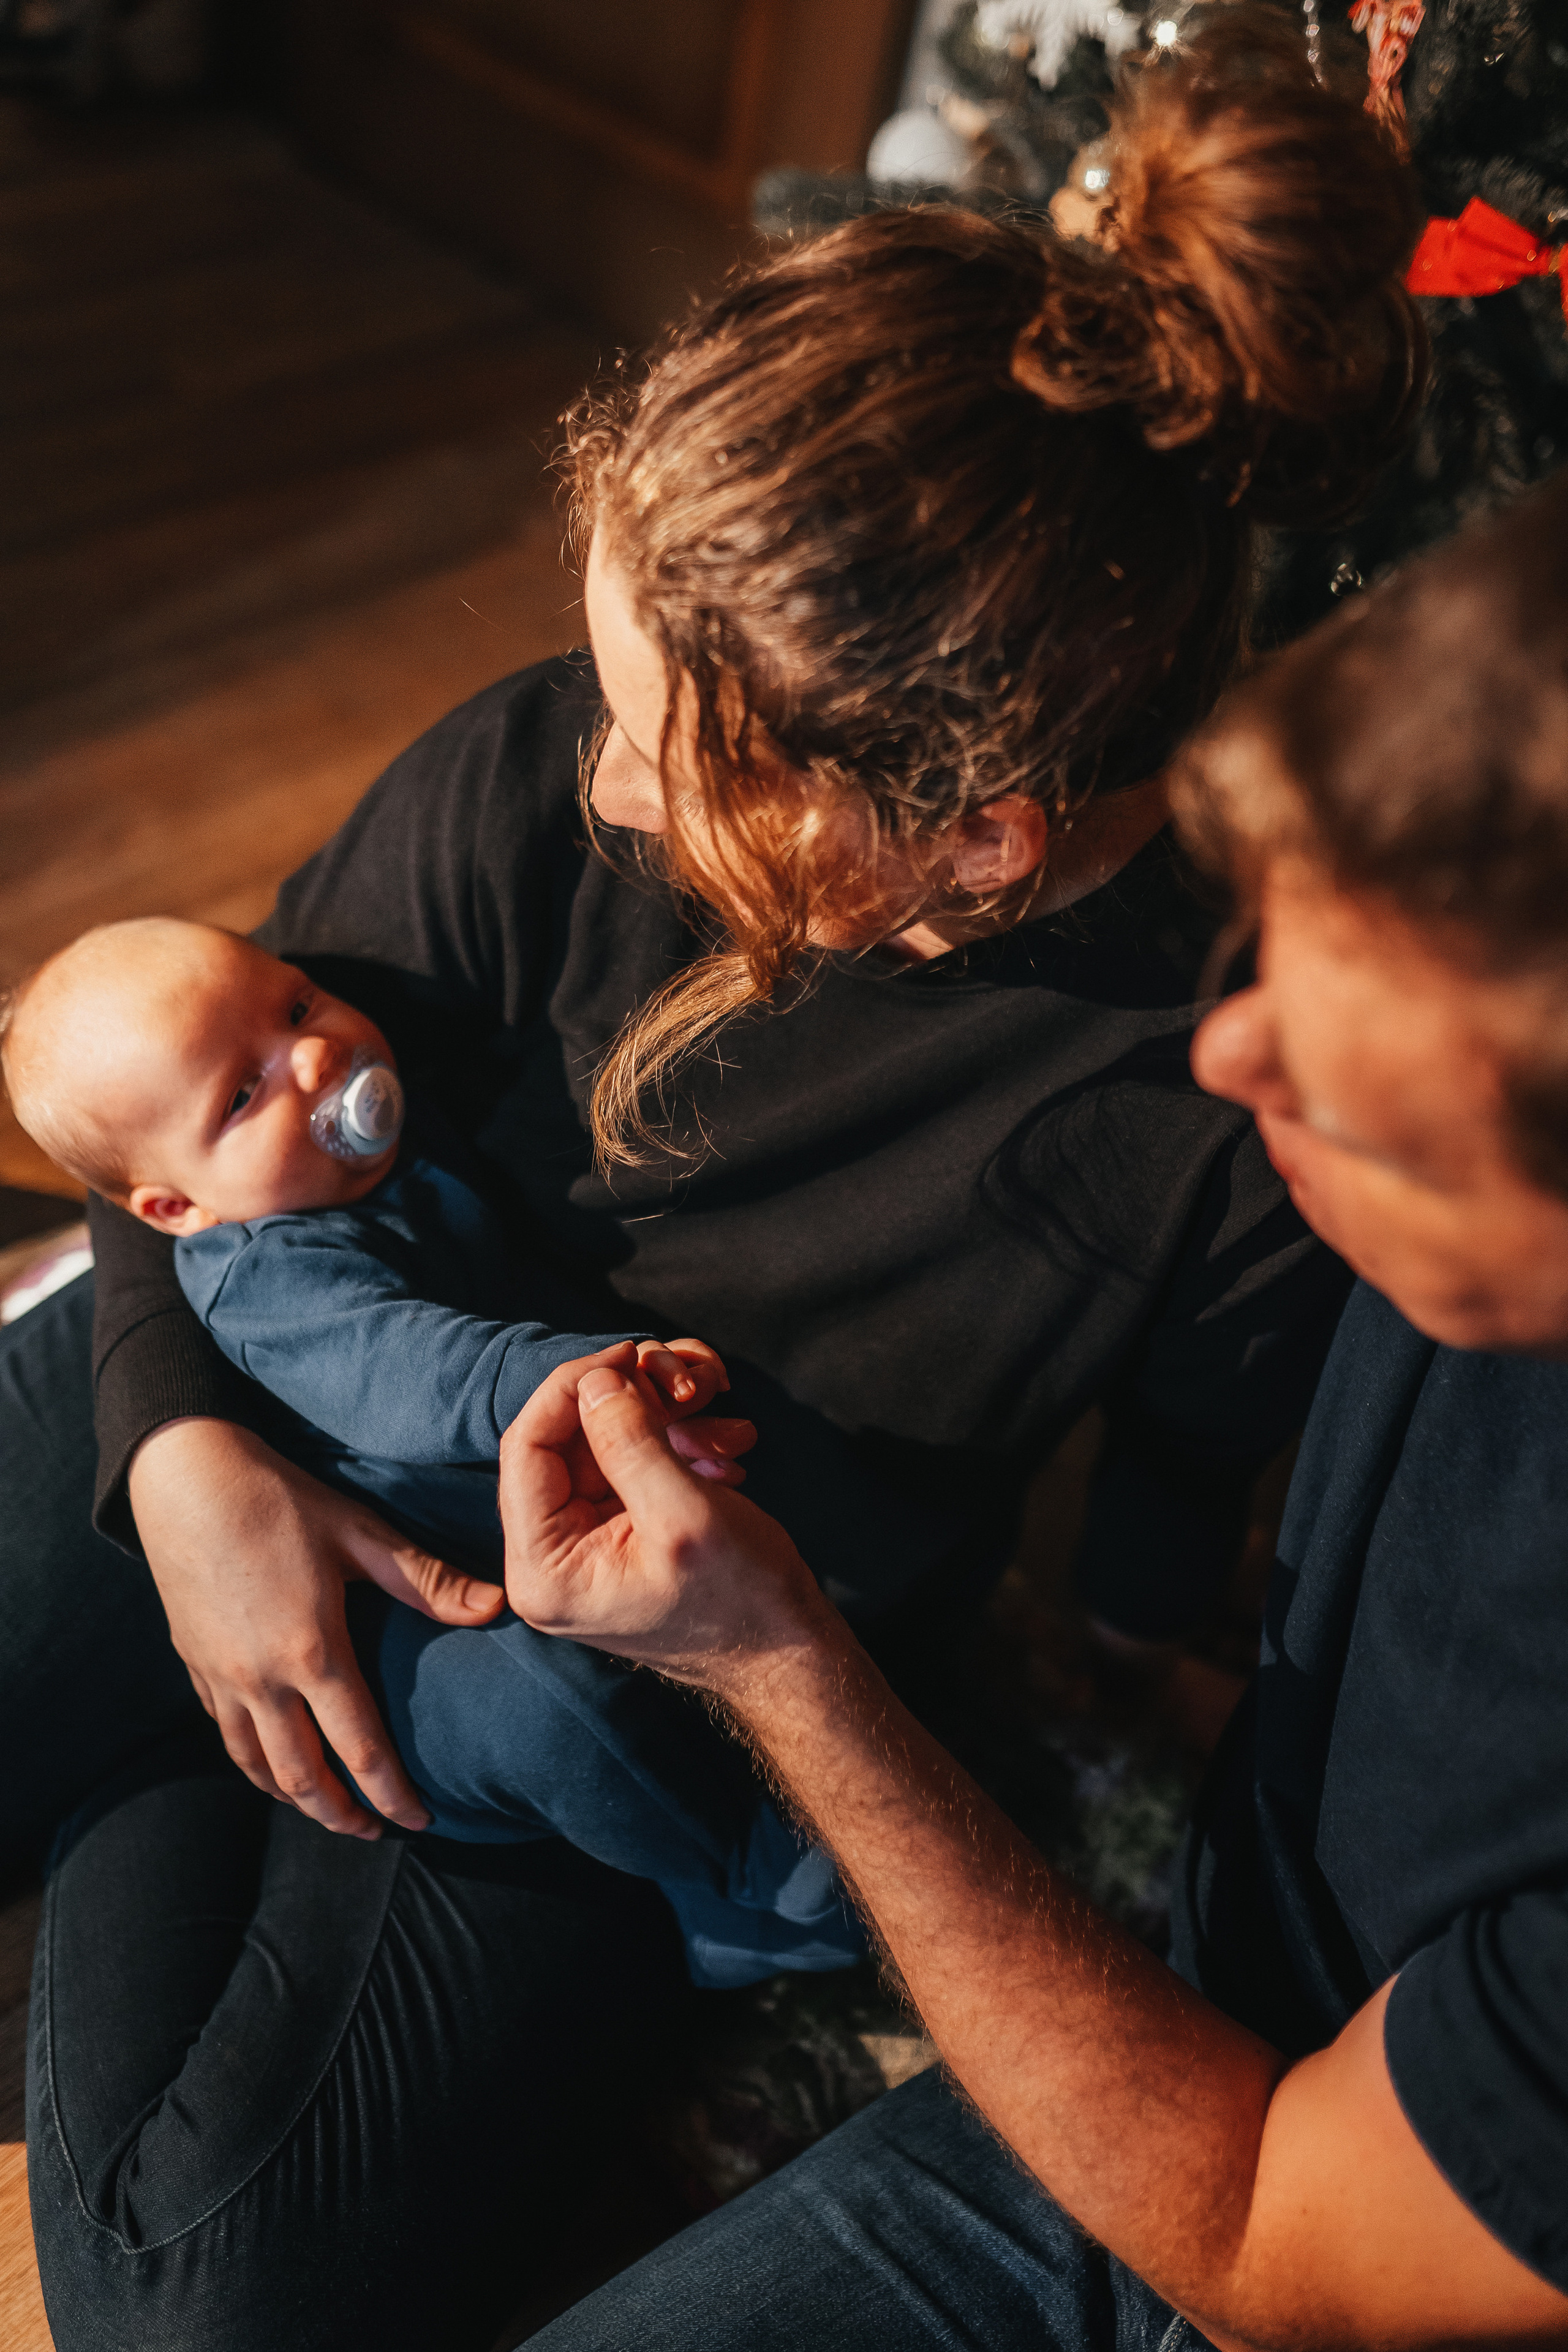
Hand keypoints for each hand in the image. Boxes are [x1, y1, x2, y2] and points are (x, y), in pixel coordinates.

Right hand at [129, 1417, 503, 1836]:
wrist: (186, 1478)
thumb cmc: (281, 1500)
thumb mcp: (361, 1533)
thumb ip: (426, 1580)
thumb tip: (494, 1608)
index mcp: (312, 1652)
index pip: (359, 1749)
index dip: (391, 1794)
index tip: (419, 1821)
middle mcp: (261, 1679)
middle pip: (302, 1778)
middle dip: (342, 1816)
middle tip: (376, 1832)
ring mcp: (221, 1677)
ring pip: (256, 1767)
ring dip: (295, 1800)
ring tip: (328, 1811)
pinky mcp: (195, 1665)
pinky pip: (225, 1735)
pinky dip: (253, 1763)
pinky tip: (273, 1763)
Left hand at [499, 1351, 821, 1692]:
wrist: (787, 1651)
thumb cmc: (740, 1599)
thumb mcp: (684, 1513)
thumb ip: (630, 1441)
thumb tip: (596, 1379)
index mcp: (543, 1570)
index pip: (526, 1448)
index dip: (572, 1389)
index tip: (627, 1356)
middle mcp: (550, 1559)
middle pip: (566, 1440)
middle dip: (630, 1399)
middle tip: (687, 1380)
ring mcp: (584, 1546)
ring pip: (604, 1444)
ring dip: (663, 1416)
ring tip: (722, 1413)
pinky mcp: (618, 1533)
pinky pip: (632, 1465)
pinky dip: (676, 1443)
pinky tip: (724, 1449)